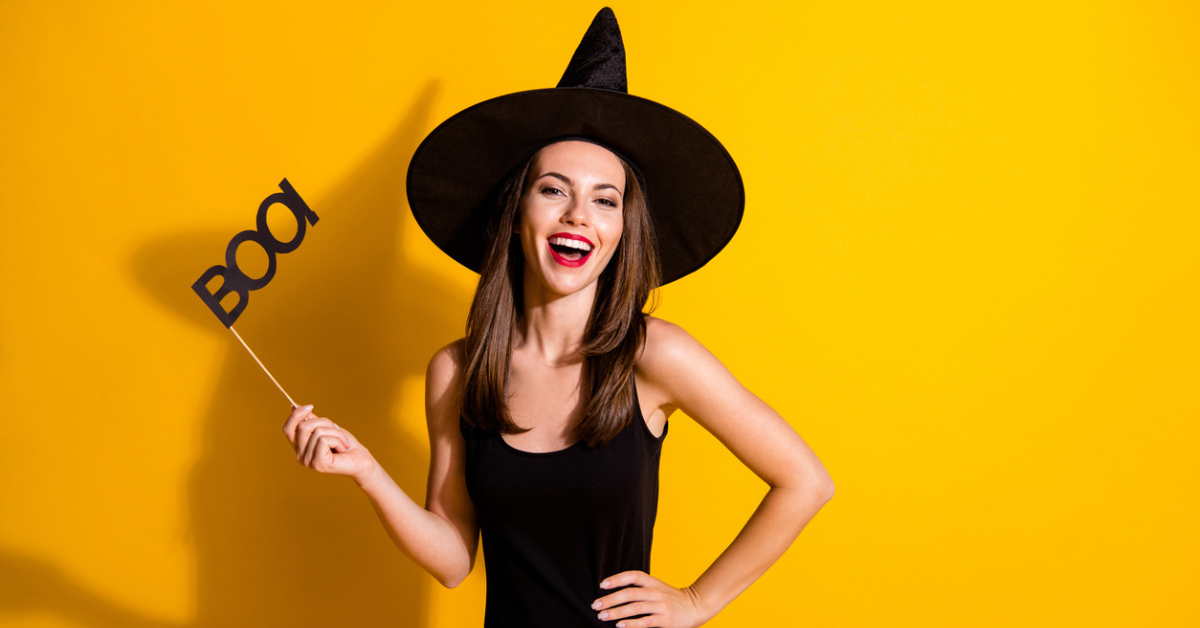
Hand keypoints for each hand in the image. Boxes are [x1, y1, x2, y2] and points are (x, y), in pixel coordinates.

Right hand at [282, 404, 376, 480]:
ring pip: (317, 432)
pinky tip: (342, 449)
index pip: (288, 429)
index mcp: (299, 448)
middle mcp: (300, 457)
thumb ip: (311, 420)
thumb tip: (294, 407)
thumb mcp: (327, 428)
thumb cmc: (345, 445)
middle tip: (337, 430)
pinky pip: (324, 440)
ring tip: (342, 443)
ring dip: (335, 433)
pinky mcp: (318, 464)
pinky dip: (338, 440)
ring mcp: (308, 462)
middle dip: (324, 422)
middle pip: (303, 427)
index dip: (296, 415)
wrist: (361, 460)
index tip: (310, 406)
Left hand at [592, 570, 710, 627]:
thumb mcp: (657, 587)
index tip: (602, 585)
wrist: (695, 606)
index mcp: (653, 582)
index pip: (633, 576)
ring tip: (603, 616)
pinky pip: (645, 621)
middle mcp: (656, 592)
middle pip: (630, 593)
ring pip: (635, 608)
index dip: (617, 579)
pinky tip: (620, 625)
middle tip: (595, 605)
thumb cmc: (671, 598)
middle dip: (610, 599)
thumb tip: (616, 592)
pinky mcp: (665, 620)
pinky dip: (631, 624)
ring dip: (617, 612)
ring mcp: (661, 606)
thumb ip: (641, 588)